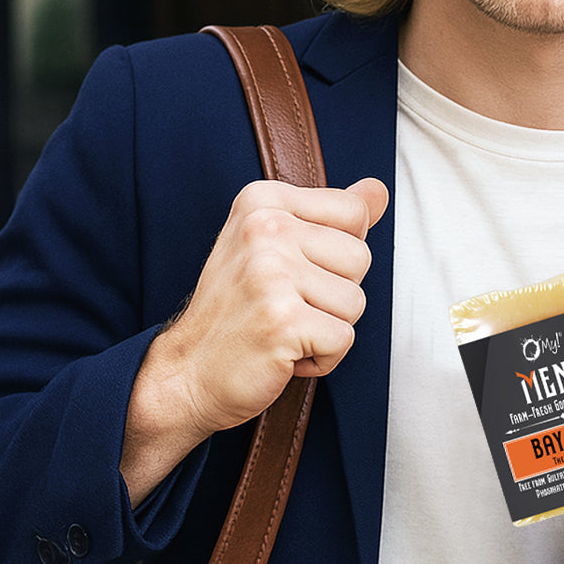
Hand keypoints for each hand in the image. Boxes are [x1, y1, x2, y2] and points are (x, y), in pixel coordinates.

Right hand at [122, 177, 387, 504]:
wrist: (185, 374)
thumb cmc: (235, 312)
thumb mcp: (275, 247)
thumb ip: (331, 216)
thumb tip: (378, 190)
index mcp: (263, 200)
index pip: (354, 212)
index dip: (336, 254)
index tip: (292, 271)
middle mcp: (264, 227)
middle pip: (361, 258)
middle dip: (334, 294)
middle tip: (283, 307)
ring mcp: (271, 273)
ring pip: (356, 302)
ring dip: (327, 328)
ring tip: (282, 329)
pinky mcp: (282, 320)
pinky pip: (344, 340)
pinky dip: (322, 359)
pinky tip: (284, 354)